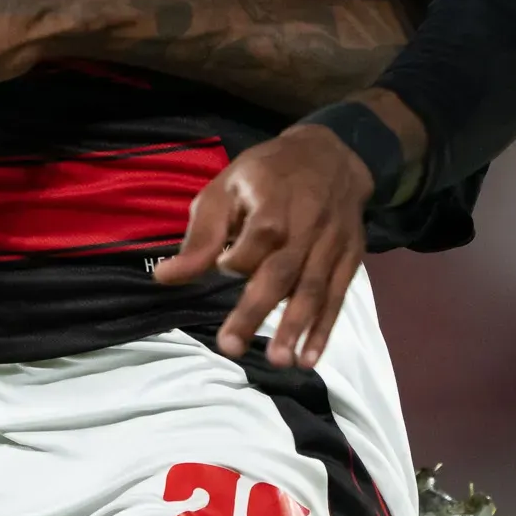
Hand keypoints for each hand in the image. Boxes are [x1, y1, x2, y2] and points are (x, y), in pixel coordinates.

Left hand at [154, 122, 373, 369]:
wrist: (333, 154)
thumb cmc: (267, 175)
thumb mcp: (226, 189)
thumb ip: (200, 237)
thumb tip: (166, 278)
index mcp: (273, 203)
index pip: (255, 241)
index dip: (234, 261)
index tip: (220, 267)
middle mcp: (307, 226)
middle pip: (281, 271)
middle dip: (256, 310)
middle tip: (231, 347)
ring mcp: (332, 244)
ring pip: (313, 289)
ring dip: (296, 327)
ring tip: (278, 361)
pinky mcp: (350, 258)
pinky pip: (338, 296)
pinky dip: (325, 329)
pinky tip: (309, 357)